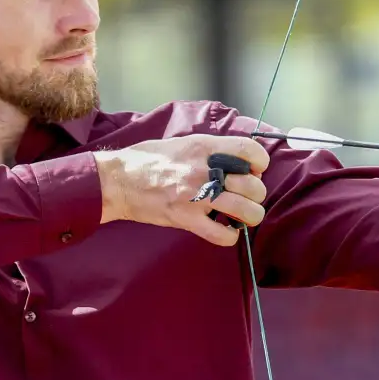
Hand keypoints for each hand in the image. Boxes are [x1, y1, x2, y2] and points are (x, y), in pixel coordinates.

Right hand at [95, 135, 268, 246]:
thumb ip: (212, 150)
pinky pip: (223, 235)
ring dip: (250, 216)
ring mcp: (197, 196)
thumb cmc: (149, 159)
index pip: (252, 151)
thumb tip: (240, 162)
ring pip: (247, 211)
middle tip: (243, 196)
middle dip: (255, 194)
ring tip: (240, 216)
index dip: (260, 164)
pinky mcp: (186, 219)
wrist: (118, 180)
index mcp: (206, 147)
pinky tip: (225, 230)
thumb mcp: (184, 143)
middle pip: (255, 186)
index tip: (253, 171)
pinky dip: (230, 236)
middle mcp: (206, 170)